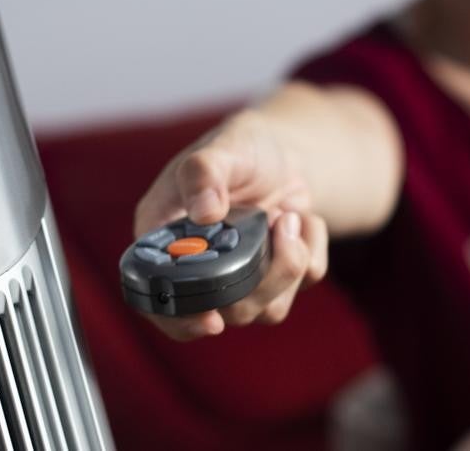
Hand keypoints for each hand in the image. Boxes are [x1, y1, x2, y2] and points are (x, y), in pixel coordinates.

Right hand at [132, 111, 328, 340]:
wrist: (284, 152)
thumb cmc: (240, 148)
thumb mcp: (221, 148)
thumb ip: (204, 173)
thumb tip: (205, 212)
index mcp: (164, 240)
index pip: (157, 298)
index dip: (179, 319)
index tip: (211, 321)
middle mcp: (197, 268)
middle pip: (225, 312)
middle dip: (262, 277)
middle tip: (280, 223)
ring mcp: (238, 278)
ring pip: (268, 309)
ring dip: (290, 263)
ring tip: (288, 216)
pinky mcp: (276, 278)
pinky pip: (303, 285)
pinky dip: (313, 251)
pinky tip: (303, 219)